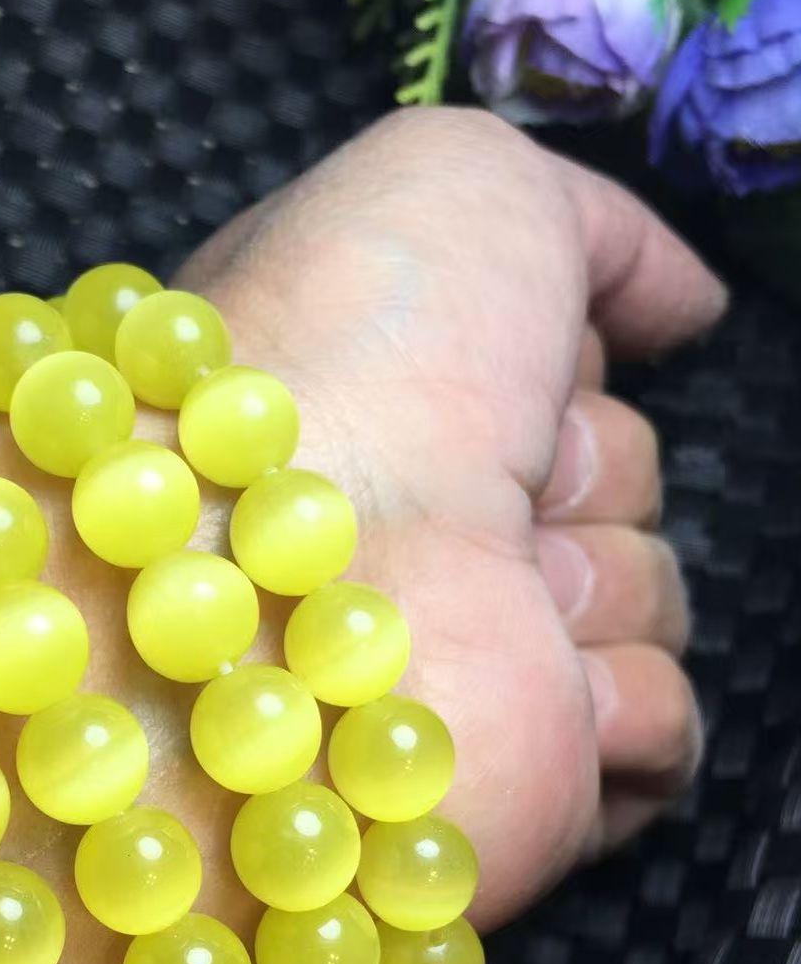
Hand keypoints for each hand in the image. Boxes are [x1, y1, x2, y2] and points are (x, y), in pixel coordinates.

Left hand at [177, 106, 726, 929]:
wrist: (281, 570)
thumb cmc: (360, 344)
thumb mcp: (454, 184)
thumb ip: (584, 226)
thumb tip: (682, 308)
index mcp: (388, 396)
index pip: (557, 368)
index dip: (552, 356)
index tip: (502, 357)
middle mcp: (414, 524)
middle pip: (613, 476)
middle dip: (577, 465)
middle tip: (484, 483)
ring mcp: (462, 655)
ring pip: (647, 594)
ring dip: (591, 579)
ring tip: (477, 589)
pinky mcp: (515, 779)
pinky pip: (661, 728)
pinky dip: (620, 704)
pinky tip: (531, 687)